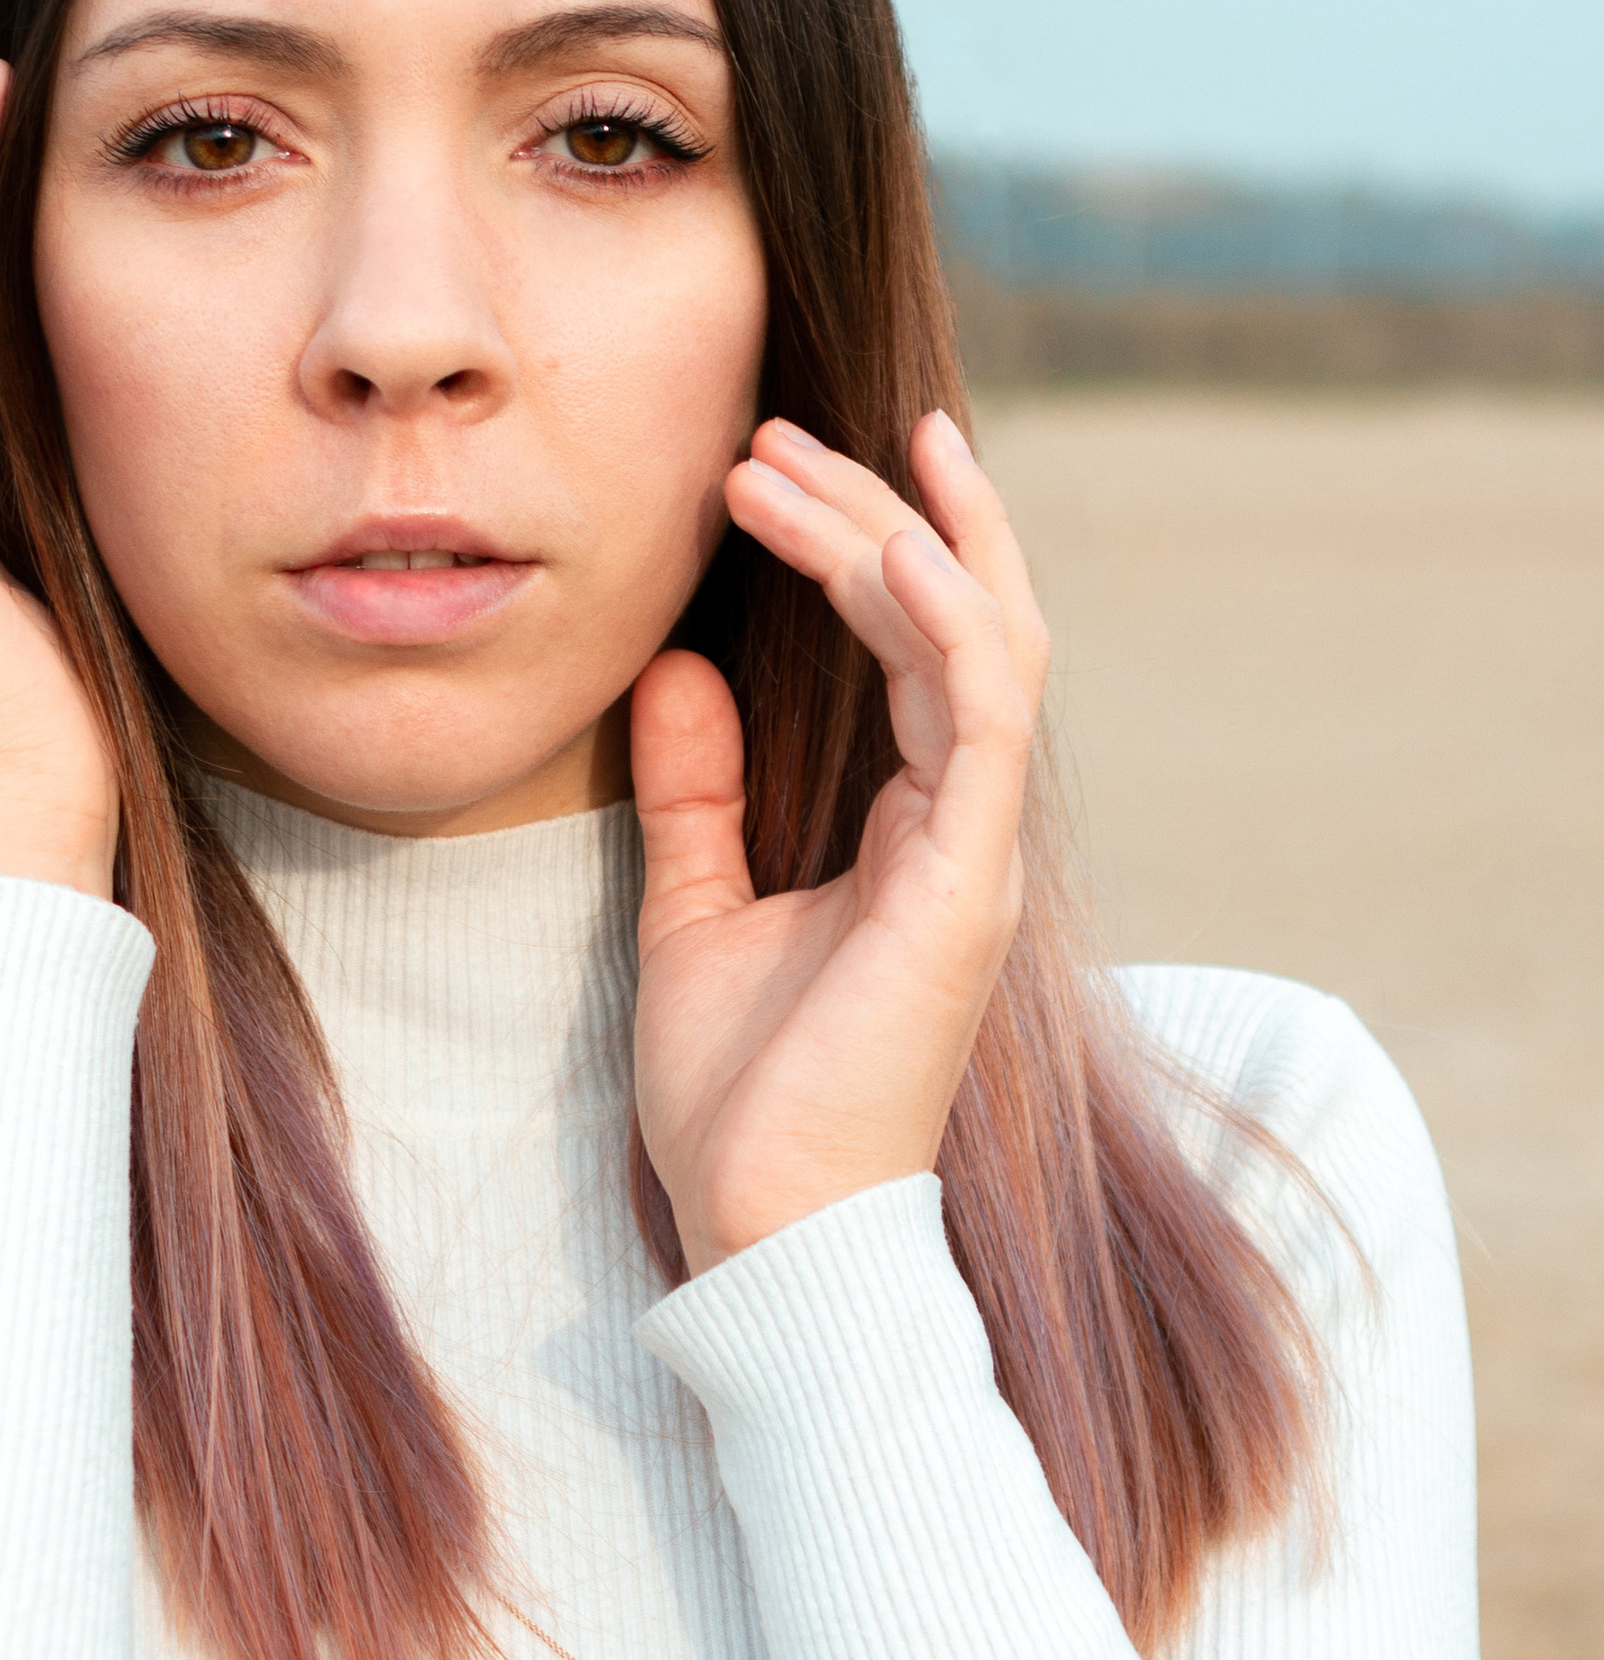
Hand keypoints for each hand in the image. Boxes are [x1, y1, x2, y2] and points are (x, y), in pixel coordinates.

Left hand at [630, 412, 1049, 1274]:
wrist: (765, 1227)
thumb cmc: (744, 1090)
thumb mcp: (695, 904)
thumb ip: (696, 789)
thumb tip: (674, 667)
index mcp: (910, 825)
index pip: (910, 644)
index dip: (854, 544)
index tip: (766, 465)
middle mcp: (961, 821)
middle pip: (951, 617)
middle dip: (869, 510)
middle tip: (770, 433)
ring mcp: (976, 847)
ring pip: (979, 641)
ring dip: (895, 536)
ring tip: (793, 458)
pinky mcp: (964, 882)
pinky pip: (985, 719)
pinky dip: (948, 621)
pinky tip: (890, 547)